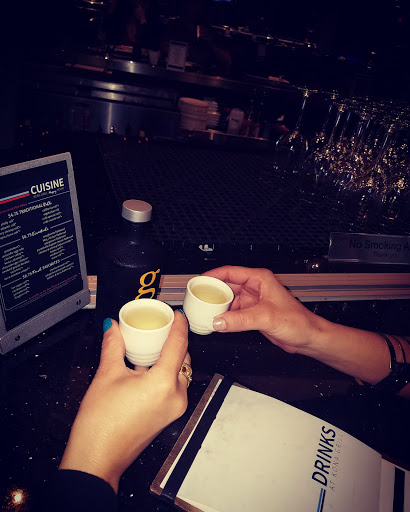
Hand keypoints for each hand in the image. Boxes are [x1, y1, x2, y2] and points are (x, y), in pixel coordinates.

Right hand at [59, 311, 189, 492]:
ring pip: (180, 373)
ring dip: (171, 358)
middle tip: (162, 327)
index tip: (176, 315)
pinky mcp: (169, 416)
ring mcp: (174, 408)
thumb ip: (113, 346)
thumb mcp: (106, 375)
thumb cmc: (100, 424)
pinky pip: (174, 386)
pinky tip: (149, 366)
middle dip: (176, 341)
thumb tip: (114, 328)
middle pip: (184, 358)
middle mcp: (175, 396)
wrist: (96, 459)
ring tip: (154, 345)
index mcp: (163, 383)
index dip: (179, 326)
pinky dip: (166, 373)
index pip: (179, 344)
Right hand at [203, 266, 322, 353]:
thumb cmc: (298, 321)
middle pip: (227, 286)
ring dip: (218, 306)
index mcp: (259, 279)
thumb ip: (240, 320)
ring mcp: (253, 301)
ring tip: (204, 311)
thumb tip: (218, 321)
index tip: (199, 281)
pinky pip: (233, 313)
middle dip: (212, 292)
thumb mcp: (265, 317)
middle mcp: (255, 288)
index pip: (230, 272)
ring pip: (229, 300)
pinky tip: (217, 321)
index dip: (213, 275)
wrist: (307, 337)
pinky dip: (224, 317)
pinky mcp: (252, 314)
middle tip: (198, 298)